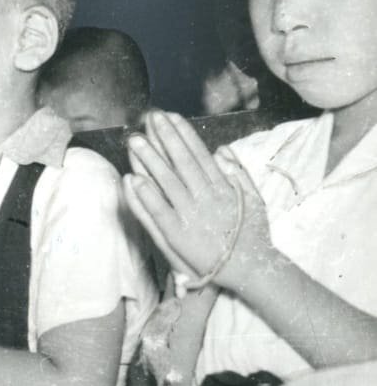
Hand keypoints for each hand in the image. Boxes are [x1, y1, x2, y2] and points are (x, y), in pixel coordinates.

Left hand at [124, 110, 272, 290]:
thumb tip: (222, 150)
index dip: (183, 134)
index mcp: (223, 187)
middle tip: (148, 118)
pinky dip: (145, 195)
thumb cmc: (252, 234)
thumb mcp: (253, 199)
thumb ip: (238, 173)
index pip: (198, 154)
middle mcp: (206, 197)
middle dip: (164, 138)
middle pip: (181, 162)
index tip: (170, 117)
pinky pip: (157, 211)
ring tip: (134, 141)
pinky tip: (132, 178)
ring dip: (149, 159)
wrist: (251, 268)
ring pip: (166, 182)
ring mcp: (191, 215)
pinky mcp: (177, 235)